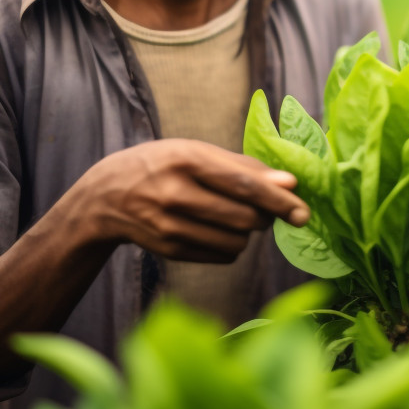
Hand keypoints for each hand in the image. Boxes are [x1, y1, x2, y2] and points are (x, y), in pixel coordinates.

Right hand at [77, 138, 309, 262]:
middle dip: (265, 216)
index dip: (278, 200)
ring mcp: (170, 225)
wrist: (105, 196)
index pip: (244, 184)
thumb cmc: (163, 165)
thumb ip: (244, 167)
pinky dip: (231, 245)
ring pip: (237, 241)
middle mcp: (175, 193)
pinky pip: (223, 255)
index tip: (303, 211)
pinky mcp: (170, 250)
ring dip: (248, 232)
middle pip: (245, 217)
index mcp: (186, 159)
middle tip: (262, 207)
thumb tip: (290, 184)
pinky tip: (216, 229)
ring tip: (233, 215)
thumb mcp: (196, 152)